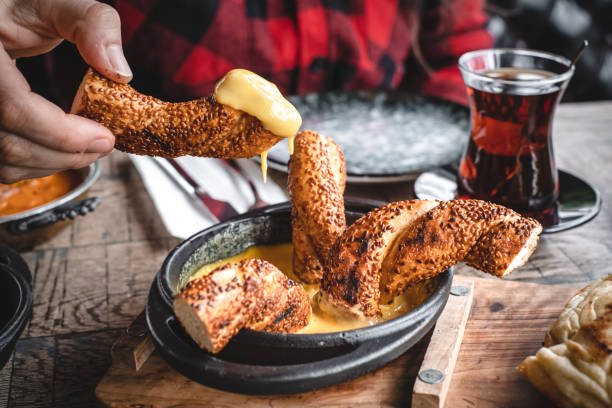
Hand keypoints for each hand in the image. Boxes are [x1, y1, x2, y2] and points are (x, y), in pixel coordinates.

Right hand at [0, 0, 131, 182]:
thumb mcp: (53, 2)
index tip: (105, 138)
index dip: (64, 134)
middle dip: (66, 154)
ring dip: (52, 163)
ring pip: (4, 160)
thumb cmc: (15, 5)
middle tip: (103, 147)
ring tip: (86, 149)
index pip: (15, 109)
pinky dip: (32, 163)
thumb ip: (91, 23)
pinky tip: (58, 150)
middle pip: (11, 143)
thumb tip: (119, 71)